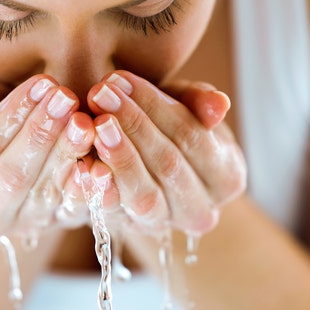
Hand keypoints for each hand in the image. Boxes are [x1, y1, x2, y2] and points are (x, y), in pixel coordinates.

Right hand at [0, 75, 94, 244]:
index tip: (39, 84)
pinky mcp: (60, 225)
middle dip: (40, 134)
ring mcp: (24, 227)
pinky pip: (76, 210)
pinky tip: (100, 161)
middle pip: (13, 176)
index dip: (10, 117)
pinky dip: (90, 187)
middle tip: (66, 98)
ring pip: (46, 192)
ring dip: (68, 154)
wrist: (20, 144)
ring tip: (85, 120)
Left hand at [85, 71, 246, 235]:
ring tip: (95, 124)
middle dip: (132, 125)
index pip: (193, 137)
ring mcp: (164, 225)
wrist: (144, 166)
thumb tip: (219, 105)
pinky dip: (98, 189)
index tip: (120, 79)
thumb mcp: (186, 107)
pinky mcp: (129, 230)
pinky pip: (114, 214)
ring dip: (118, 157)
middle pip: (168, 165)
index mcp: (226, 177)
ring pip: (144, 195)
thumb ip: (200, 102)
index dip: (156, 107)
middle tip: (100, 94)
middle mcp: (200, 211)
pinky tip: (83, 164)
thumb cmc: (169, 128)